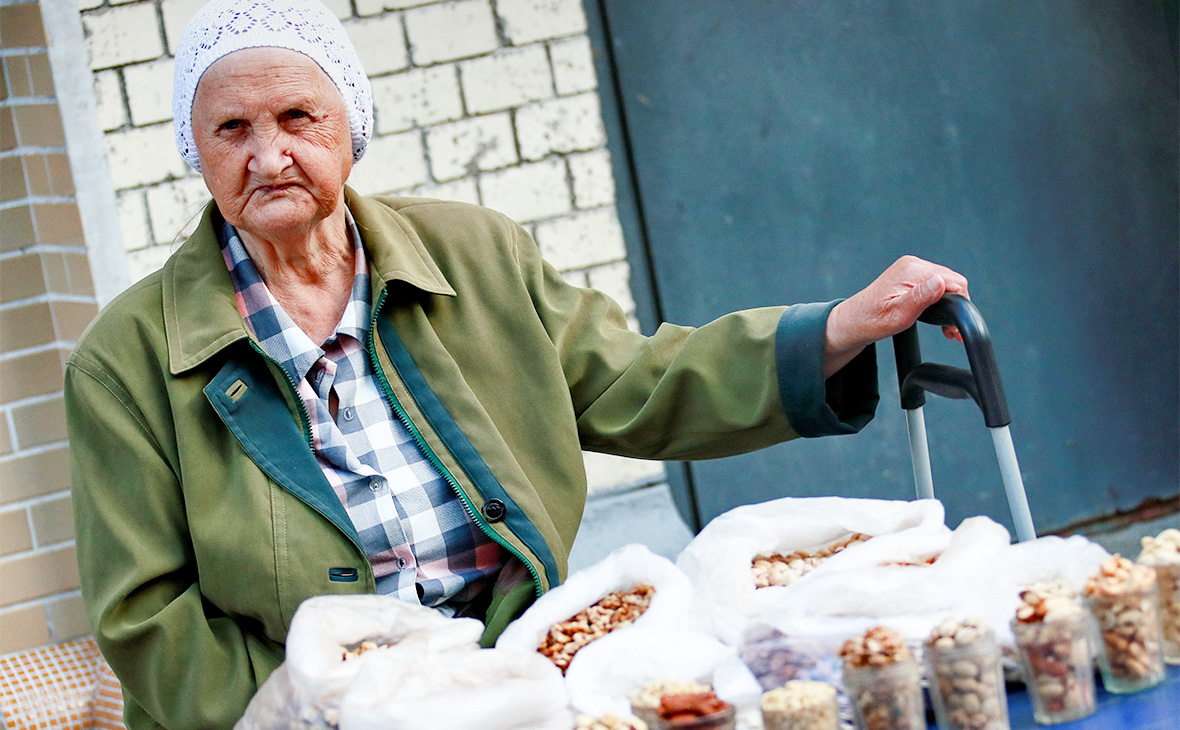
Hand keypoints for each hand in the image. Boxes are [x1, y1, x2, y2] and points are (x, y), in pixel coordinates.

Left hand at [825, 255, 969, 376]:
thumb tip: (940, 281)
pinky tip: (938, 317)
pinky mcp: (910, 276)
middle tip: (951, 331)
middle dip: (956, 306)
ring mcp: (911, 269)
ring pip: (946, 284)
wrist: (853, 322)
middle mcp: (913, 265)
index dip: (959, 304)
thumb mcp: (898, 314)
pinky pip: (934, 285)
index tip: (954, 325)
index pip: (953, 281)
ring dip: (949, 306)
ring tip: (946, 328)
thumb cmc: (871, 321)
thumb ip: (921, 298)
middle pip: (952, 281)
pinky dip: (940, 302)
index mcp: (911, 270)